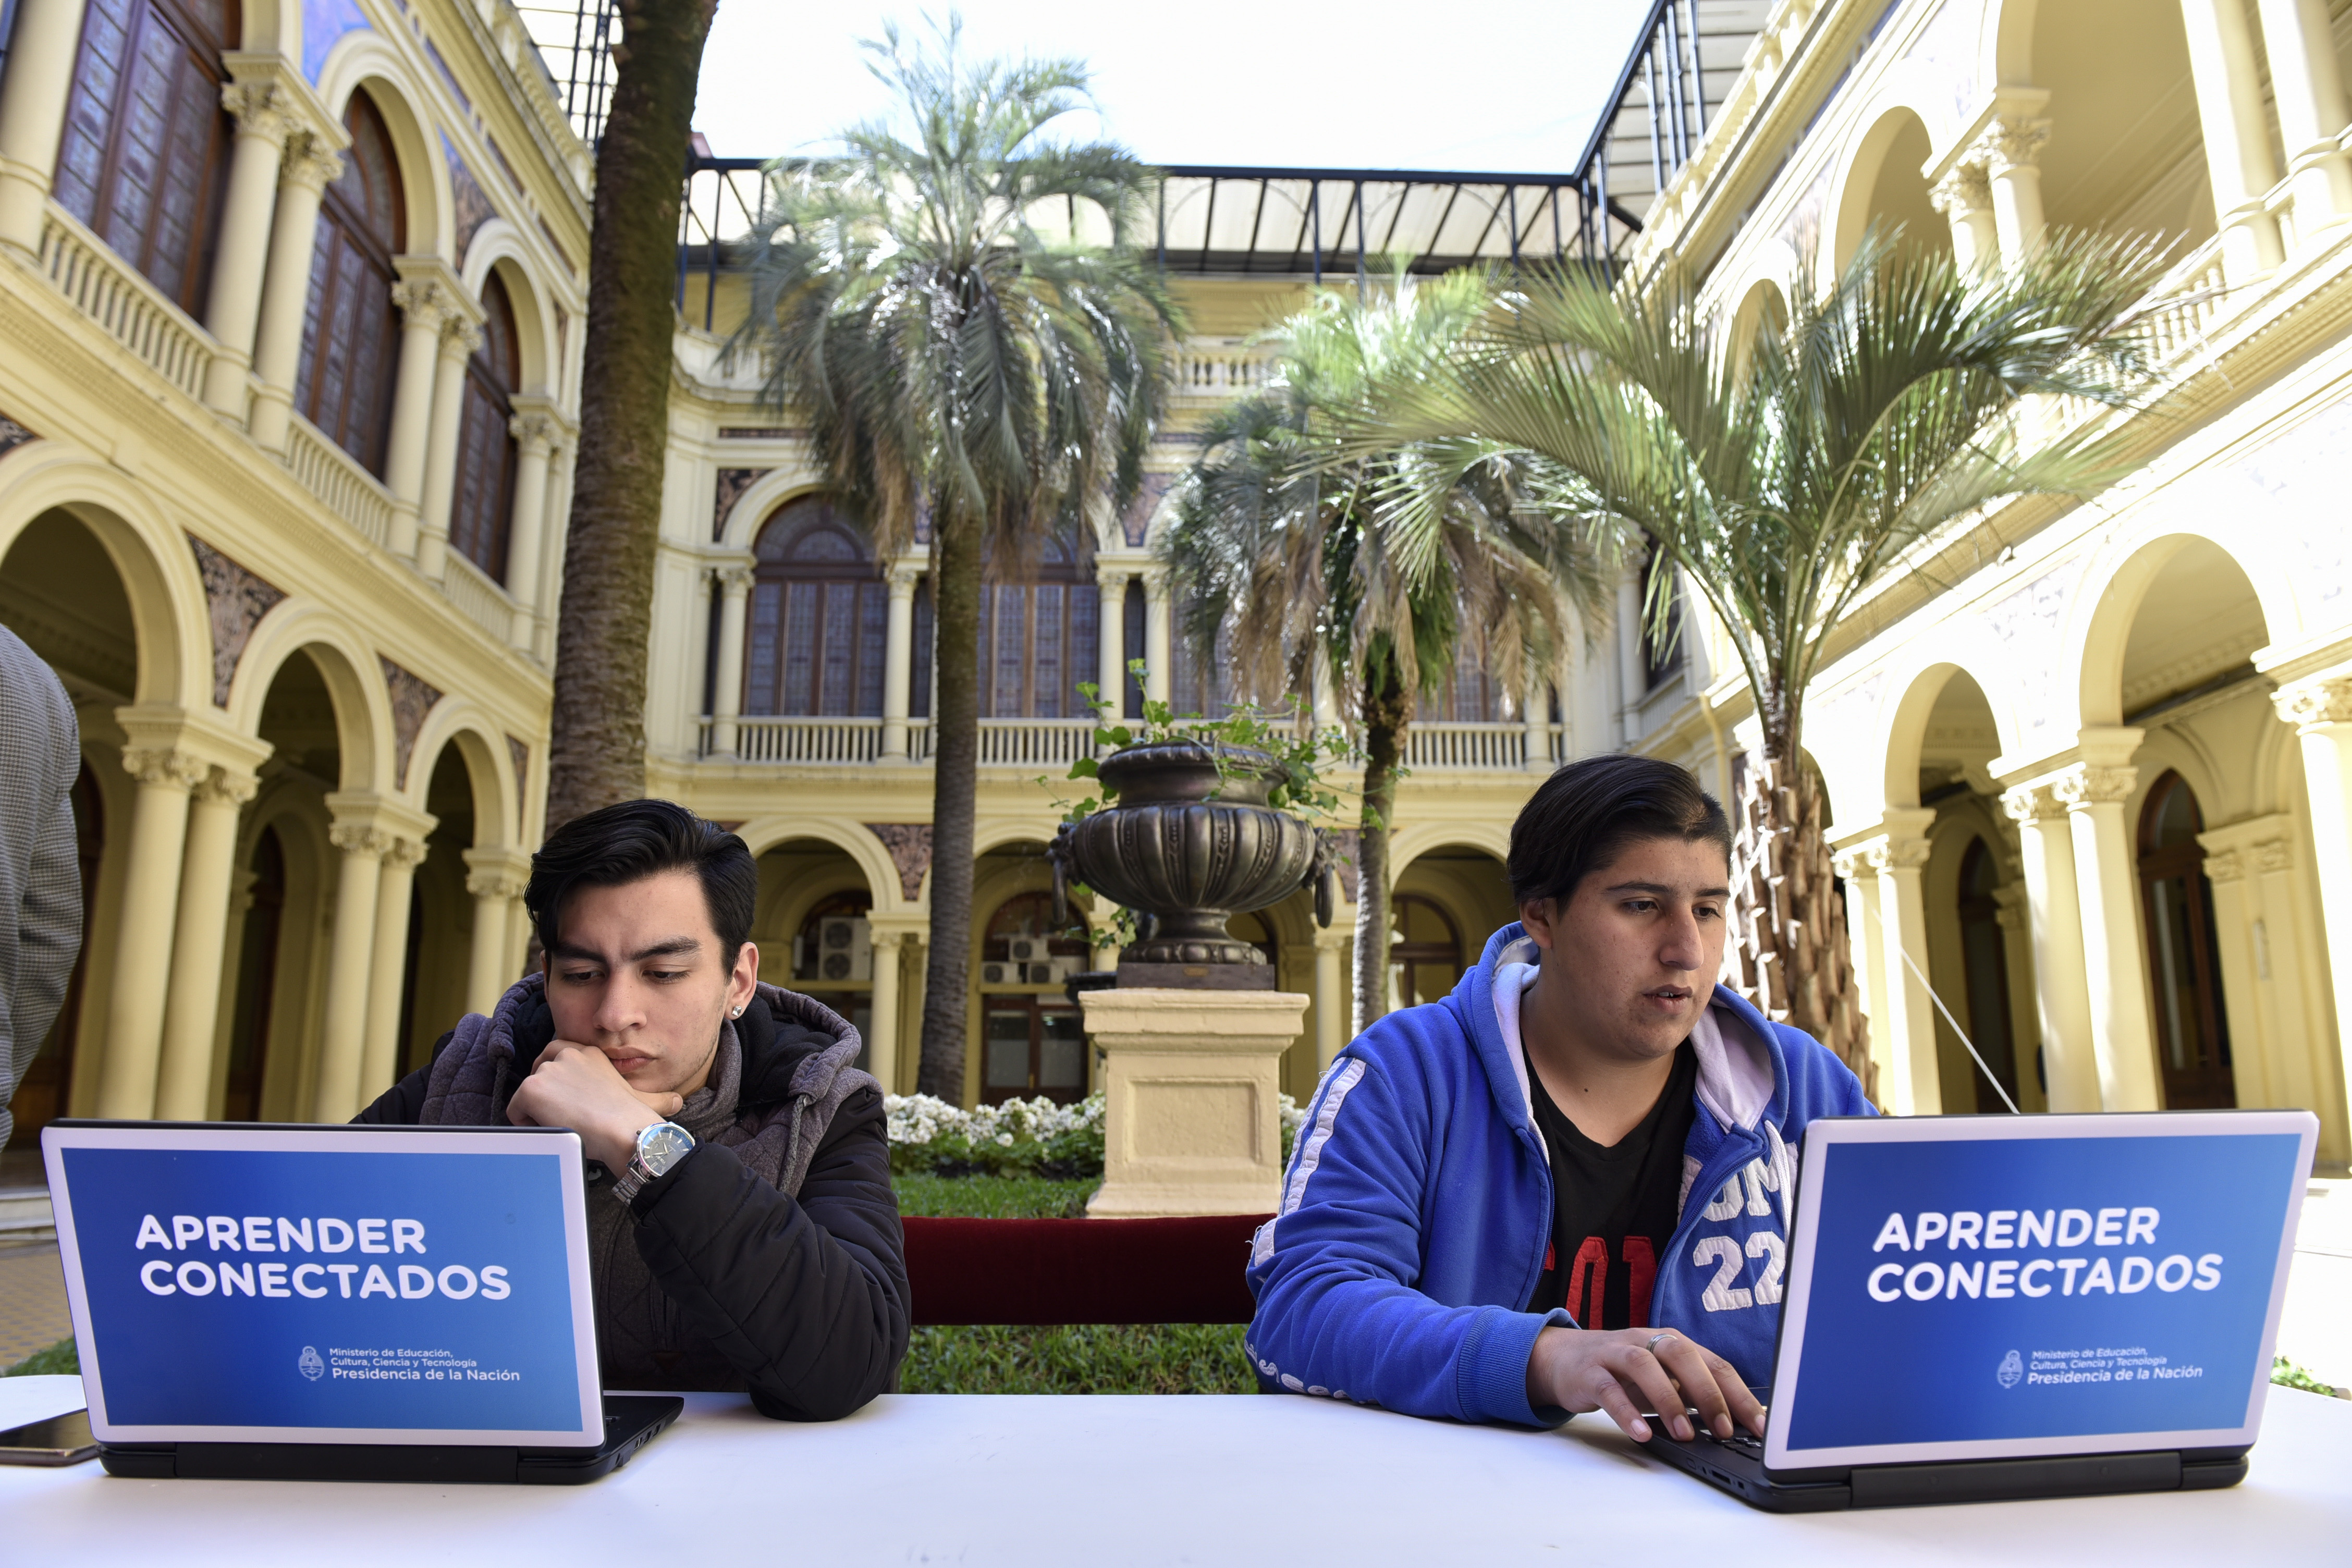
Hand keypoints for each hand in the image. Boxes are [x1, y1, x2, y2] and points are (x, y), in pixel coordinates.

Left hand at [505, 1039, 684, 1168]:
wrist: (623, 1131)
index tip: (566, 1099)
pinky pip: (514, 1110)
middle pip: (539, 1072)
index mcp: (590, 1054)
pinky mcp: (532, 1088)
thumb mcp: (648, 1101)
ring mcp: (548, 1070)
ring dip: (538, 1112)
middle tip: (564, 1115)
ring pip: (527, 1095)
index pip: (558, 1053)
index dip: (557, 1079)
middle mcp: (567, 1054)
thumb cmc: (634, 1120)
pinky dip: (525, 1123)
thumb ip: (659, 1098)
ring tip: (563, 1125)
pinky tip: (552, 1129)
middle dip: (545, 1093)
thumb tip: (678, 1102)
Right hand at [1526, 1325, 1766, 1444]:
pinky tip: (1641, 1434)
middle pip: (1681, 1355)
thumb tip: (1736, 1424)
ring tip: (1685, 1436)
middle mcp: (1647, 1341)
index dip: (1739, 1395)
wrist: (1564, 1359)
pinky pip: (1608, 1389)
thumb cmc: (1623, 1374)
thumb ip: (1693, 1396)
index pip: (1715, 1363)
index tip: (1760, 1428)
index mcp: (1673, 1343)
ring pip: (1644, 1366)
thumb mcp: (1664, 1380)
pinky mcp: (1589, 1372)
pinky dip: (1626, 1412)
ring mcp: (1615, 1353)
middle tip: (1723, 1430)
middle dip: (1707, 1393)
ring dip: (1668, 1400)